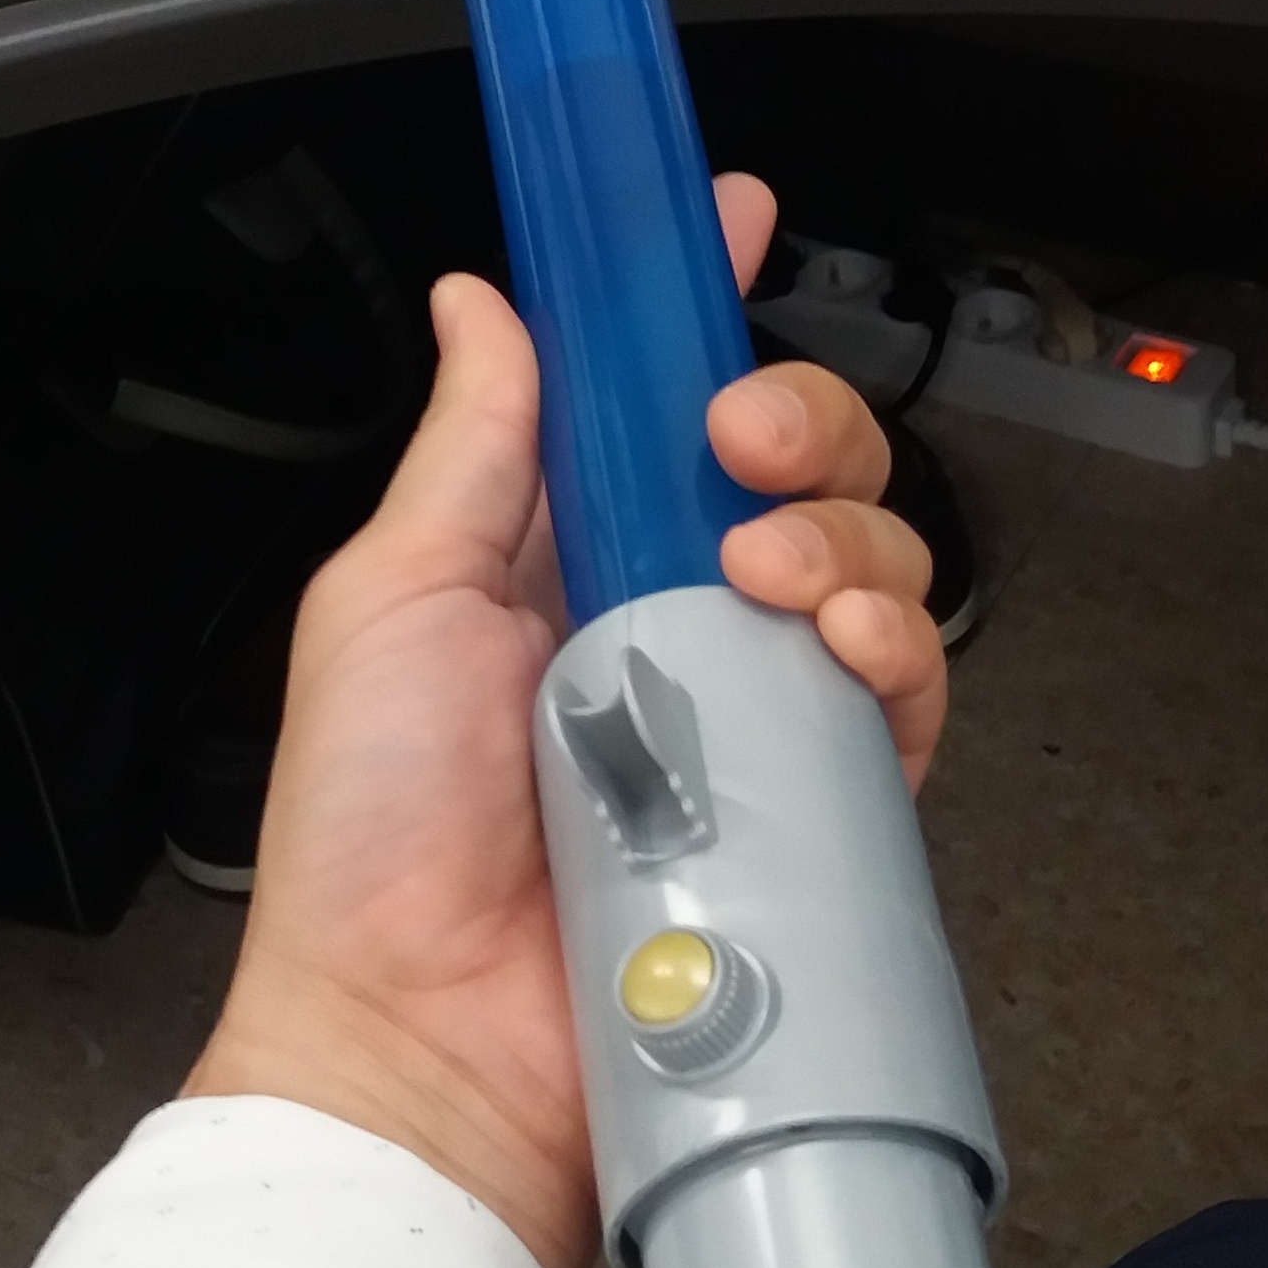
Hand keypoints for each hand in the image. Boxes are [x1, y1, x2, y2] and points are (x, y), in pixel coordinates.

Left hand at [186, 174, 946, 1267]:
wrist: (421, 1048)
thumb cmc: (370, 850)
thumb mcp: (388, 602)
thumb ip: (469, 448)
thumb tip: (483, 302)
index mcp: (554, 564)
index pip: (649, 405)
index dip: (695, 307)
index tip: (724, 220)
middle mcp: (663, 629)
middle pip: (794, 470)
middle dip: (797, 418)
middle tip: (739, 441)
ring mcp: (743, 720)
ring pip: (867, 562)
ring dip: (840, 528)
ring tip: (761, 570)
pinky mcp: (808, 814)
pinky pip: (897, 697)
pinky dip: (890, 642)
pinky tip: (833, 636)